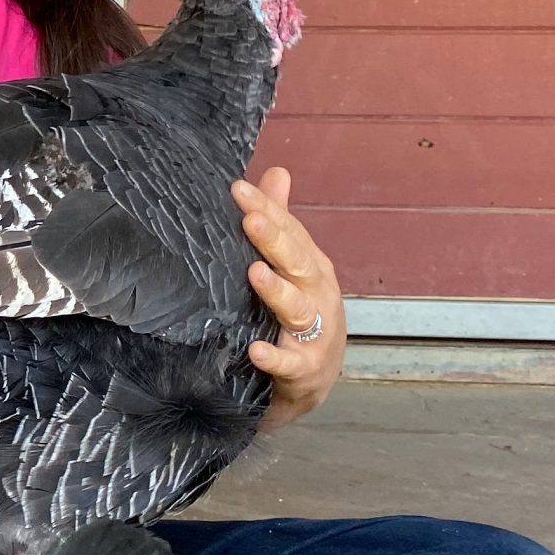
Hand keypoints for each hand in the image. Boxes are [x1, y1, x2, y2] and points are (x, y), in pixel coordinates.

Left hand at [237, 167, 345, 429]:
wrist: (312, 382)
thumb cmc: (299, 317)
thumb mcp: (292, 268)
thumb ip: (281, 221)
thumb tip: (276, 172)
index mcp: (311, 268)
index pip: (290, 232)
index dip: (267, 209)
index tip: (237, 188)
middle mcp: (317, 295)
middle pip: (298, 263)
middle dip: (276, 241)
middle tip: (251, 219)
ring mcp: (315, 333)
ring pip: (298, 309)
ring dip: (278, 292)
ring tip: (255, 273)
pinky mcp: (305, 370)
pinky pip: (290, 363)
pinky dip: (275, 357)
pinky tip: (257, 350)